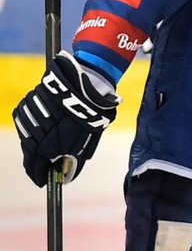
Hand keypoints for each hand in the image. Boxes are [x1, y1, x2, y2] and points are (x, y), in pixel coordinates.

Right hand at [12, 50, 119, 186]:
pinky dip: (33, 129)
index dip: (39, 176)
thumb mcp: (87, 141)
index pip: (36, 169)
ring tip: (44, 148)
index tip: (42, 182)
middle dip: (35, 164)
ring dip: (34, 146)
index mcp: (49, 147)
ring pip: (26, 140)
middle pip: (29, 156)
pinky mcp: (26, 107)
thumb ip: (75, 161)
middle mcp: (34, 136)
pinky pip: (26, 124)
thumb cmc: (90, 114)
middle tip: (41, 169)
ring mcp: (28, 121)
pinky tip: (43, 130)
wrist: (84, 85)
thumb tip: (66, 178)